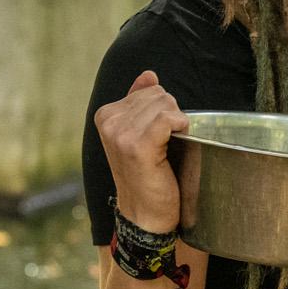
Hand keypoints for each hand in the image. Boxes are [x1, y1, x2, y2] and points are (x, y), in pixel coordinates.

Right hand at [94, 70, 189, 232]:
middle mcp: (109, 120)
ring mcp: (120, 132)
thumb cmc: (149, 175)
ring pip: (166, 104)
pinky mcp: (136, 145)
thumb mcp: (141, 134)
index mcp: (106, 114)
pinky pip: (169, 119)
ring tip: (167, 148)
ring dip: (177, 124)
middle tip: (166, 145)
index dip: (165, 111)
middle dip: (172, 115)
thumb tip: (149, 74)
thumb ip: (141, 103)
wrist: (145, 213)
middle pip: (160, 95)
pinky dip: (181, 127)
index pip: (150, 90)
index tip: (158, 137)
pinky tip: (176, 143)